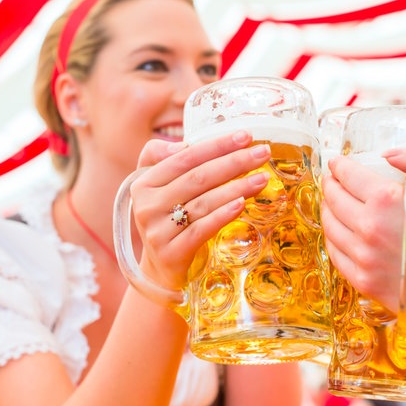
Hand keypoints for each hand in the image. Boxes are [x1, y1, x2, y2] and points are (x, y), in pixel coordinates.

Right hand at [130, 130, 269, 290]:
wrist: (159, 269)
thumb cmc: (167, 220)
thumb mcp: (158, 188)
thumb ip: (164, 159)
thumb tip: (184, 144)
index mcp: (143, 183)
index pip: (184, 158)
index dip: (216, 145)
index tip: (245, 136)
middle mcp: (146, 206)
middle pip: (196, 178)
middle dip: (233, 162)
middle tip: (262, 153)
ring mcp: (157, 231)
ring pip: (202, 203)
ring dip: (236, 188)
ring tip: (262, 179)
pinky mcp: (170, 253)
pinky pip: (201, 230)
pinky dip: (222, 215)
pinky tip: (242, 204)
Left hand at [322, 155, 403, 310]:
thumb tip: (388, 156)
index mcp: (388, 200)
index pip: (349, 176)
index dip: (340, 167)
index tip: (336, 164)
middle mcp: (370, 229)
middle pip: (334, 201)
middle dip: (330, 186)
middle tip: (330, 181)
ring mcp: (365, 258)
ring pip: (330, 228)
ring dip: (327, 211)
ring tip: (330, 204)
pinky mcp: (365, 282)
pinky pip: (336, 255)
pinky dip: (332, 239)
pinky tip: (337, 232)